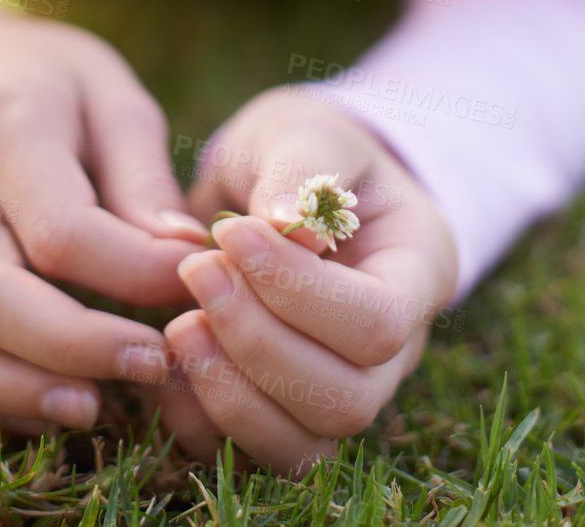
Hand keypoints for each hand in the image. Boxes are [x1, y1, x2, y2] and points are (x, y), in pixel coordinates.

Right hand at [0, 14, 209, 434]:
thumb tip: (184, 257)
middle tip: (152, 364)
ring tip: (93, 407)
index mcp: (4, 122)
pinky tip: (43, 402)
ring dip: (11, 389)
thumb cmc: (50, 80)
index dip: (135, 274)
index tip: (195, 281)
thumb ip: (142, 177)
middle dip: (70, 347)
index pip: (61, 228)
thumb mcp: (109, 93)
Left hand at [146, 86, 459, 473]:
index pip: (380, 323)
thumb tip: (285, 226)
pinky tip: (166, 355)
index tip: (232, 234)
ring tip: (178, 322)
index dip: (300, 294)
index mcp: (418, 270)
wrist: (281, 175)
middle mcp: (394, 350)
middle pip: (345, 399)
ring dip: (228, 392)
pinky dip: (198, 418)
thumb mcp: (307, 130)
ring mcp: (341, 387)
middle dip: (258, 344)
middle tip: (195, 271)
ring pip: (302, 444)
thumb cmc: (303, 147)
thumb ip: (301, 170)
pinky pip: (249, 453)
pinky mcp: (283, 411)